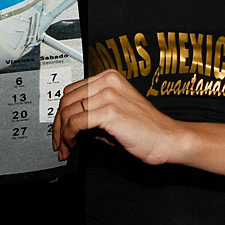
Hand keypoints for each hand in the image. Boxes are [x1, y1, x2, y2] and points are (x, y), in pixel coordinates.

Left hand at [51, 69, 183, 164]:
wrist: (167, 139)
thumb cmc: (146, 129)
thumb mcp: (115, 114)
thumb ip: (94, 112)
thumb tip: (71, 122)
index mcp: (110, 77)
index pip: (72, 91)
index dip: (62, 112)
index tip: (60, 128)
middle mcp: (109, 82)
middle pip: (66, 100)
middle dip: (58, 124)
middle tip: (59, 141)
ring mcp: (109, 95)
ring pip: (68, 112)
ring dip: (62, 133)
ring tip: (66, 147)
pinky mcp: (110, 112)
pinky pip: (76, 123)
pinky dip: (69, 136)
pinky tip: (73, 145)